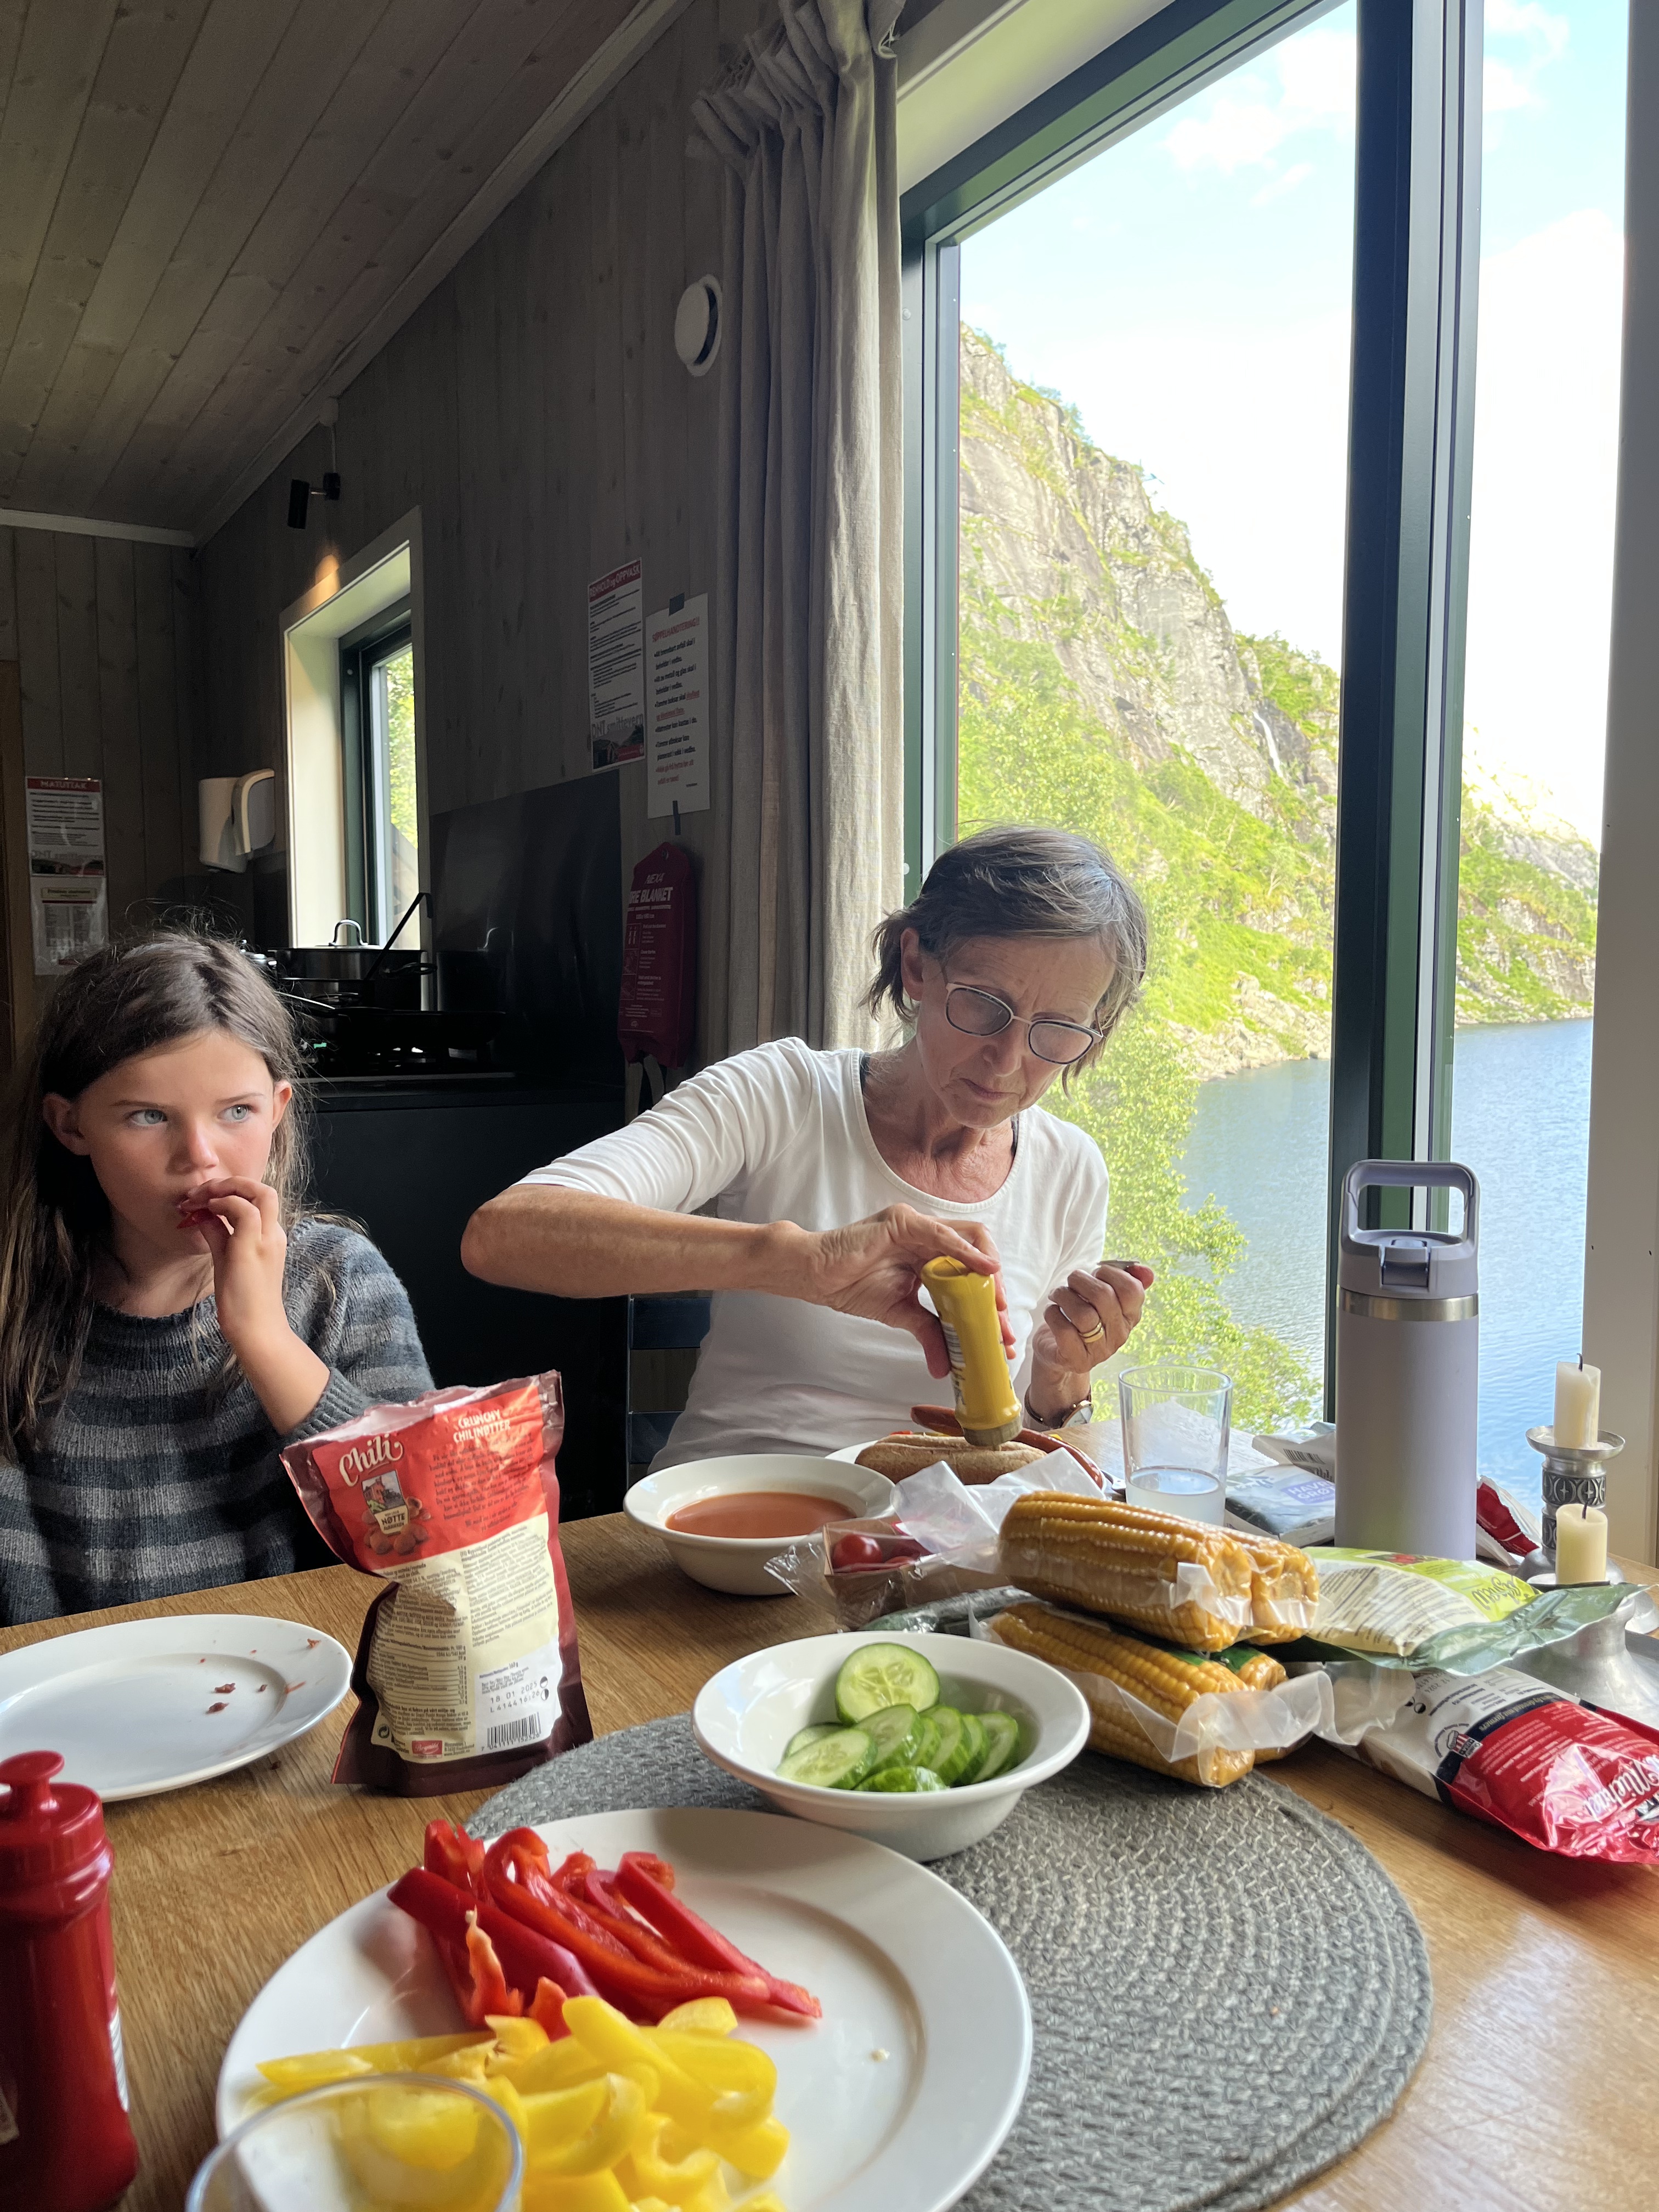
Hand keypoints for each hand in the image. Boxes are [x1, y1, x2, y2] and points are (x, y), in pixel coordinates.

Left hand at [179, 1179, 328, 1431]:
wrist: (256, 1329)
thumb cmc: (242, 1300)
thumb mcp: (227, 1259)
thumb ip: (219, 1234)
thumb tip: (203, 1214)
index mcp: (270, 1236)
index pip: (258, 1199)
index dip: (231, 1191)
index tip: (203, 1199)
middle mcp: (273, 1234)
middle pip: (265, 1190)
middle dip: (232, 1182)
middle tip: (202, 1191)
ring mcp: (266, 1240)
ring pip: (259, 1193)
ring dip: (226, 1189)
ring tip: (200, 1197)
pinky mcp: (253, 1248)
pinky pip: (243, 1211)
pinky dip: (224, 1204)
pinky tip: (206, 1211)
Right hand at [789, 1204, 1012, 1378]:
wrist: (814, 1274)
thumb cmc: (850, 1285)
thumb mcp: (900, 1314)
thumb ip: (928, 1333)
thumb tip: (944, 1368)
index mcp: (931, 1256)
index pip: (973, 1273)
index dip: (991, 1301)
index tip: (1000, 1333)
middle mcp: (929, 1238)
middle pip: (979, 1257)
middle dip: (995, 1292)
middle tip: (1002, 1325)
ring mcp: (918, 1227)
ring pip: (969, 1240)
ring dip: (988, 1273)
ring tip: (996, 1303)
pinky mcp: (903, 1223)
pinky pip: (941, 1235)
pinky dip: (965, 1252)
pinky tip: (983, 1270)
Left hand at [1026, 1262, 1153, 1423]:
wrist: (1059, 1352)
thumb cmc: (1081, 1317)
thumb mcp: (1104, 1298)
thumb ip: (1126, 1280)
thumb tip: (1145, 1271)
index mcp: (1130, 1316)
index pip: (1132, 1290)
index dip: (1111, 1273)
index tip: (1096, 1273)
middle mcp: (1118, 1335)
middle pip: (1104, 1297)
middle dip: (1081, 1280)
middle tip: (1071, 1280)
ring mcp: (1099, 1350)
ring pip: (1083, 1315)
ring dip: (1063, 1295)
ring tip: (1057, 1294)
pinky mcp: (1076, 1360)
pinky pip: (1064, 1331)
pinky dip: (1053, 1314)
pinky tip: (1052, 1311)